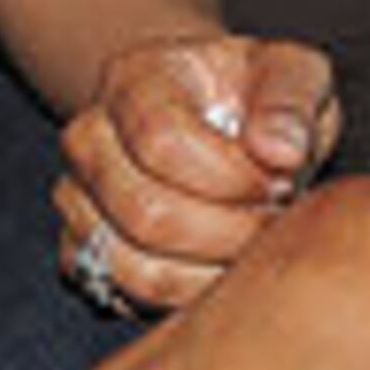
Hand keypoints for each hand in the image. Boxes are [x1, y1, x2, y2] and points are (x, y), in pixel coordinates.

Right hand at [54, 34, 341, 314]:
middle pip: (145, 212)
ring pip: (134, 265)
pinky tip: (224, 267)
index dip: (231, 176)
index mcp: (133, 78)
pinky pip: (124, 294)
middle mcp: (89, 137)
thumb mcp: (293, 73)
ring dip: (211, 270)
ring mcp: (77, 197)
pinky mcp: (81, 250)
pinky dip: (186, 296)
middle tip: (273, 218)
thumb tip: (280, 150)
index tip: (280, 179)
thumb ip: (291, 100)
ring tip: (253, 243)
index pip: (162, 141)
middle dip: (229, 230)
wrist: (227, 118)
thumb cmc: (258, 95)